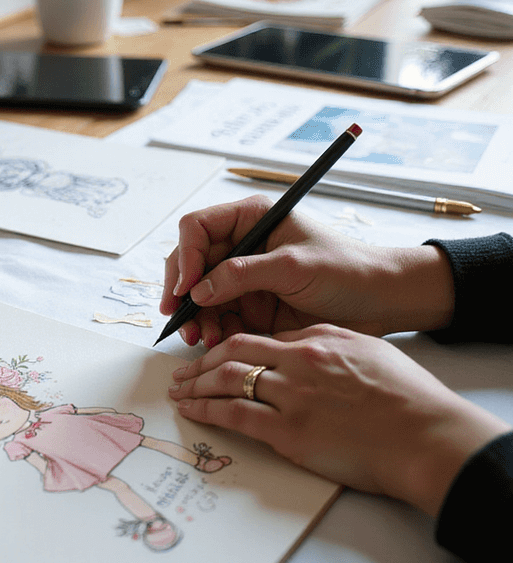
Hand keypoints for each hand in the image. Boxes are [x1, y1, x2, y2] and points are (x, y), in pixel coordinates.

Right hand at [160, 196, 454, 347]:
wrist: (383, 303)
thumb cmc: (348, 270)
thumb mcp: (295, 267)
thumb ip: (243, 274)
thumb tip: (198, 290)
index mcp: (250, 218)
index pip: (197, 228)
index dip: (186, 256)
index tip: (187, 288)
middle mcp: (241, 245)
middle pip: (191, 262)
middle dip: (183, 292)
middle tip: (179, 319)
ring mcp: (244, 277)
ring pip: (199, 295)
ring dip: (195, 317)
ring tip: (201, 339)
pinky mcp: (250, 306)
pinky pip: (218, 317)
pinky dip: (211, 331)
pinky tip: (217, 343)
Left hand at [168, 325, 510, 515]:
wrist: (429, 437)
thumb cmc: (409, 399)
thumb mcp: (367, 352)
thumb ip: (329, 346)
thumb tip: (299, 348)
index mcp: (317, 340)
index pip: (258, 335)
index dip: (228, 343)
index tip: (213, 352)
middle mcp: (298, 362)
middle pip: (233, 351)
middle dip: (202, 360)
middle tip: (182, 370)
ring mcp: (291, 396)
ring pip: (227, 380)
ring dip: (196, 384)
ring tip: (178, 390)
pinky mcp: (289, 432)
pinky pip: (234, 415)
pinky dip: (207, 409)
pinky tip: (191, 409)